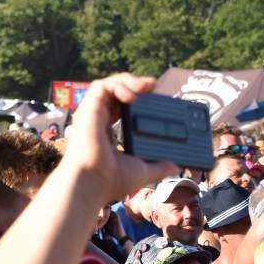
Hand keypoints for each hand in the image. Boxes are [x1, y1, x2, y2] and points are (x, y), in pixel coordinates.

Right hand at [63, 74, 173, 202]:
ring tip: (145, 86)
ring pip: (108, 85)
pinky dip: (117, 85)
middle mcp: (98, 120)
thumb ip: (158, 167)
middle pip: (114, 92)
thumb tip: (175, 167)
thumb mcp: (142, 171)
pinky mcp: (88, 109)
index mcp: (106, 131)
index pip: (120, 106)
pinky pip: (100, 86)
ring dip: (128, 80)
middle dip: (134, 84)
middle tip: (153, 86)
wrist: (94, 183)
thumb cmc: (110, 181)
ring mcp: (92, 113)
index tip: (153, 97)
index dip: (136, 98)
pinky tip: (132, 94)